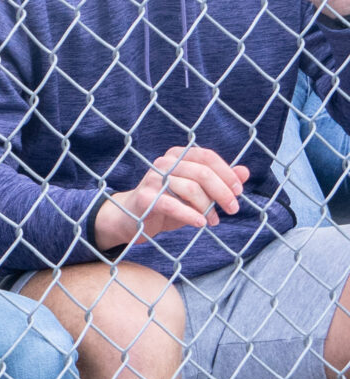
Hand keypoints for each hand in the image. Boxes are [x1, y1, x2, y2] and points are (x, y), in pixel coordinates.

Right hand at [93, 146, 250, 248]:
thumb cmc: (169, 202)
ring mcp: (152, 179)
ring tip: (214, 221)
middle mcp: (163, 163)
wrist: (133, 218)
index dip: (227, 173)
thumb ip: (219, 180)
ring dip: (208, 207)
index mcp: (177, 155)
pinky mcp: (145, 197)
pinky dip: (190, 215)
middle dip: (222, 193)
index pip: (207, 157)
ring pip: (190, 188)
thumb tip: (245, 171)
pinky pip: (172, 205)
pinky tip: (201, 223)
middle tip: (233, 209)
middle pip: (202, 173)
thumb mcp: (197, 192)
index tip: (239, 192)